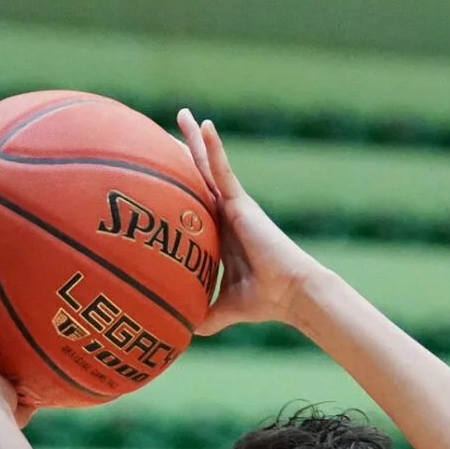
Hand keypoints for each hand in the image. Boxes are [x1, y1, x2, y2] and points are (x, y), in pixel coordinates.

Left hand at [174, 109, 326, 334]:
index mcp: (219, 232)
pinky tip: (204, 124)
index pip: (194, 202)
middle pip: (199, 175)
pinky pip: (223, 169)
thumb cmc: (263, 302)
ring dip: (196, 140)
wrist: (289, 294)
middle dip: (185, 152)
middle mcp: (225, 214)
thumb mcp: (222, 309)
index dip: (179, 185)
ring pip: (209, 165)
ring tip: (183, 114)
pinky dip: (214, 147)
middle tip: (168, 127)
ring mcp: (233, 205)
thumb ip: (202, 314)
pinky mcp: (242, 202)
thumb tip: (179, 334)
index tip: (159, 169)